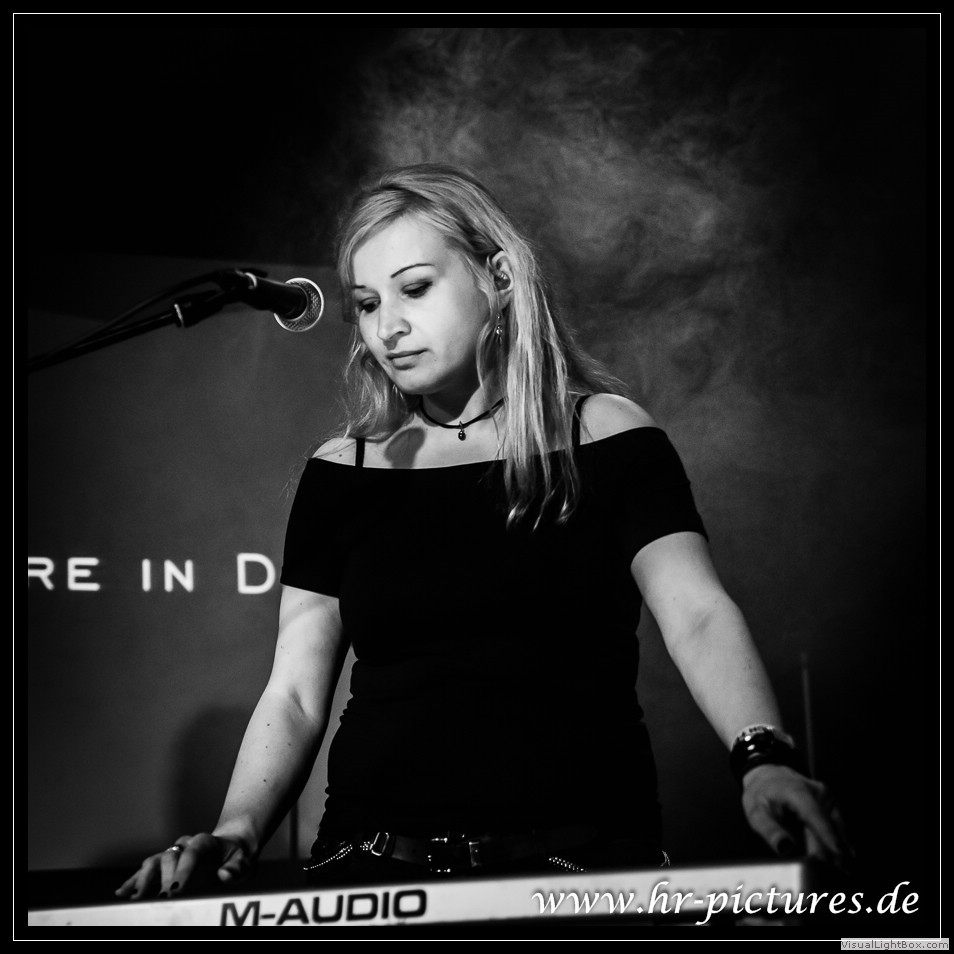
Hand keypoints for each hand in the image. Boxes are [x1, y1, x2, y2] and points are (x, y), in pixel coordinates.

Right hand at [114, 833, 253, 900]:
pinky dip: (133, 881)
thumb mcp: (244, 862)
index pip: (190, 854)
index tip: (176, 891)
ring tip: (135, 898)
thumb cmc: (237, 858)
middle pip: (169, 857)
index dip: (182, 871)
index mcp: (204, 842)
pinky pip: (146, 872)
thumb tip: (223, 875)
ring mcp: (173, 855)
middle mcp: (184, 845)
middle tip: (162, 900)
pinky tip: (122, 893)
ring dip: (143, 880)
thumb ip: (237, 868)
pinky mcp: (164, 867)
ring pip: (153, 862)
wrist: (229, 848)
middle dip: (164, 879)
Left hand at [741, 764, 852, 869]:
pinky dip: (838, 846)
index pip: (815, 815)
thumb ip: (770, 831)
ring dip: (839, 853)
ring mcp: (828, 799)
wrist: (769, 777)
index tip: (839, 853)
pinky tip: (841, 864)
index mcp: (797, 792)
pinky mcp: (833, 807)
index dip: (827, 835)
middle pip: (828, 828)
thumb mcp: (756, 812)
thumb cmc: (761, 795)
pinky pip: (838, 829)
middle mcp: (818, 793)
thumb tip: (785, 848)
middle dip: (832, 853)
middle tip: (832, 878)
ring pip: (838, 830)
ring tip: (841, 875)